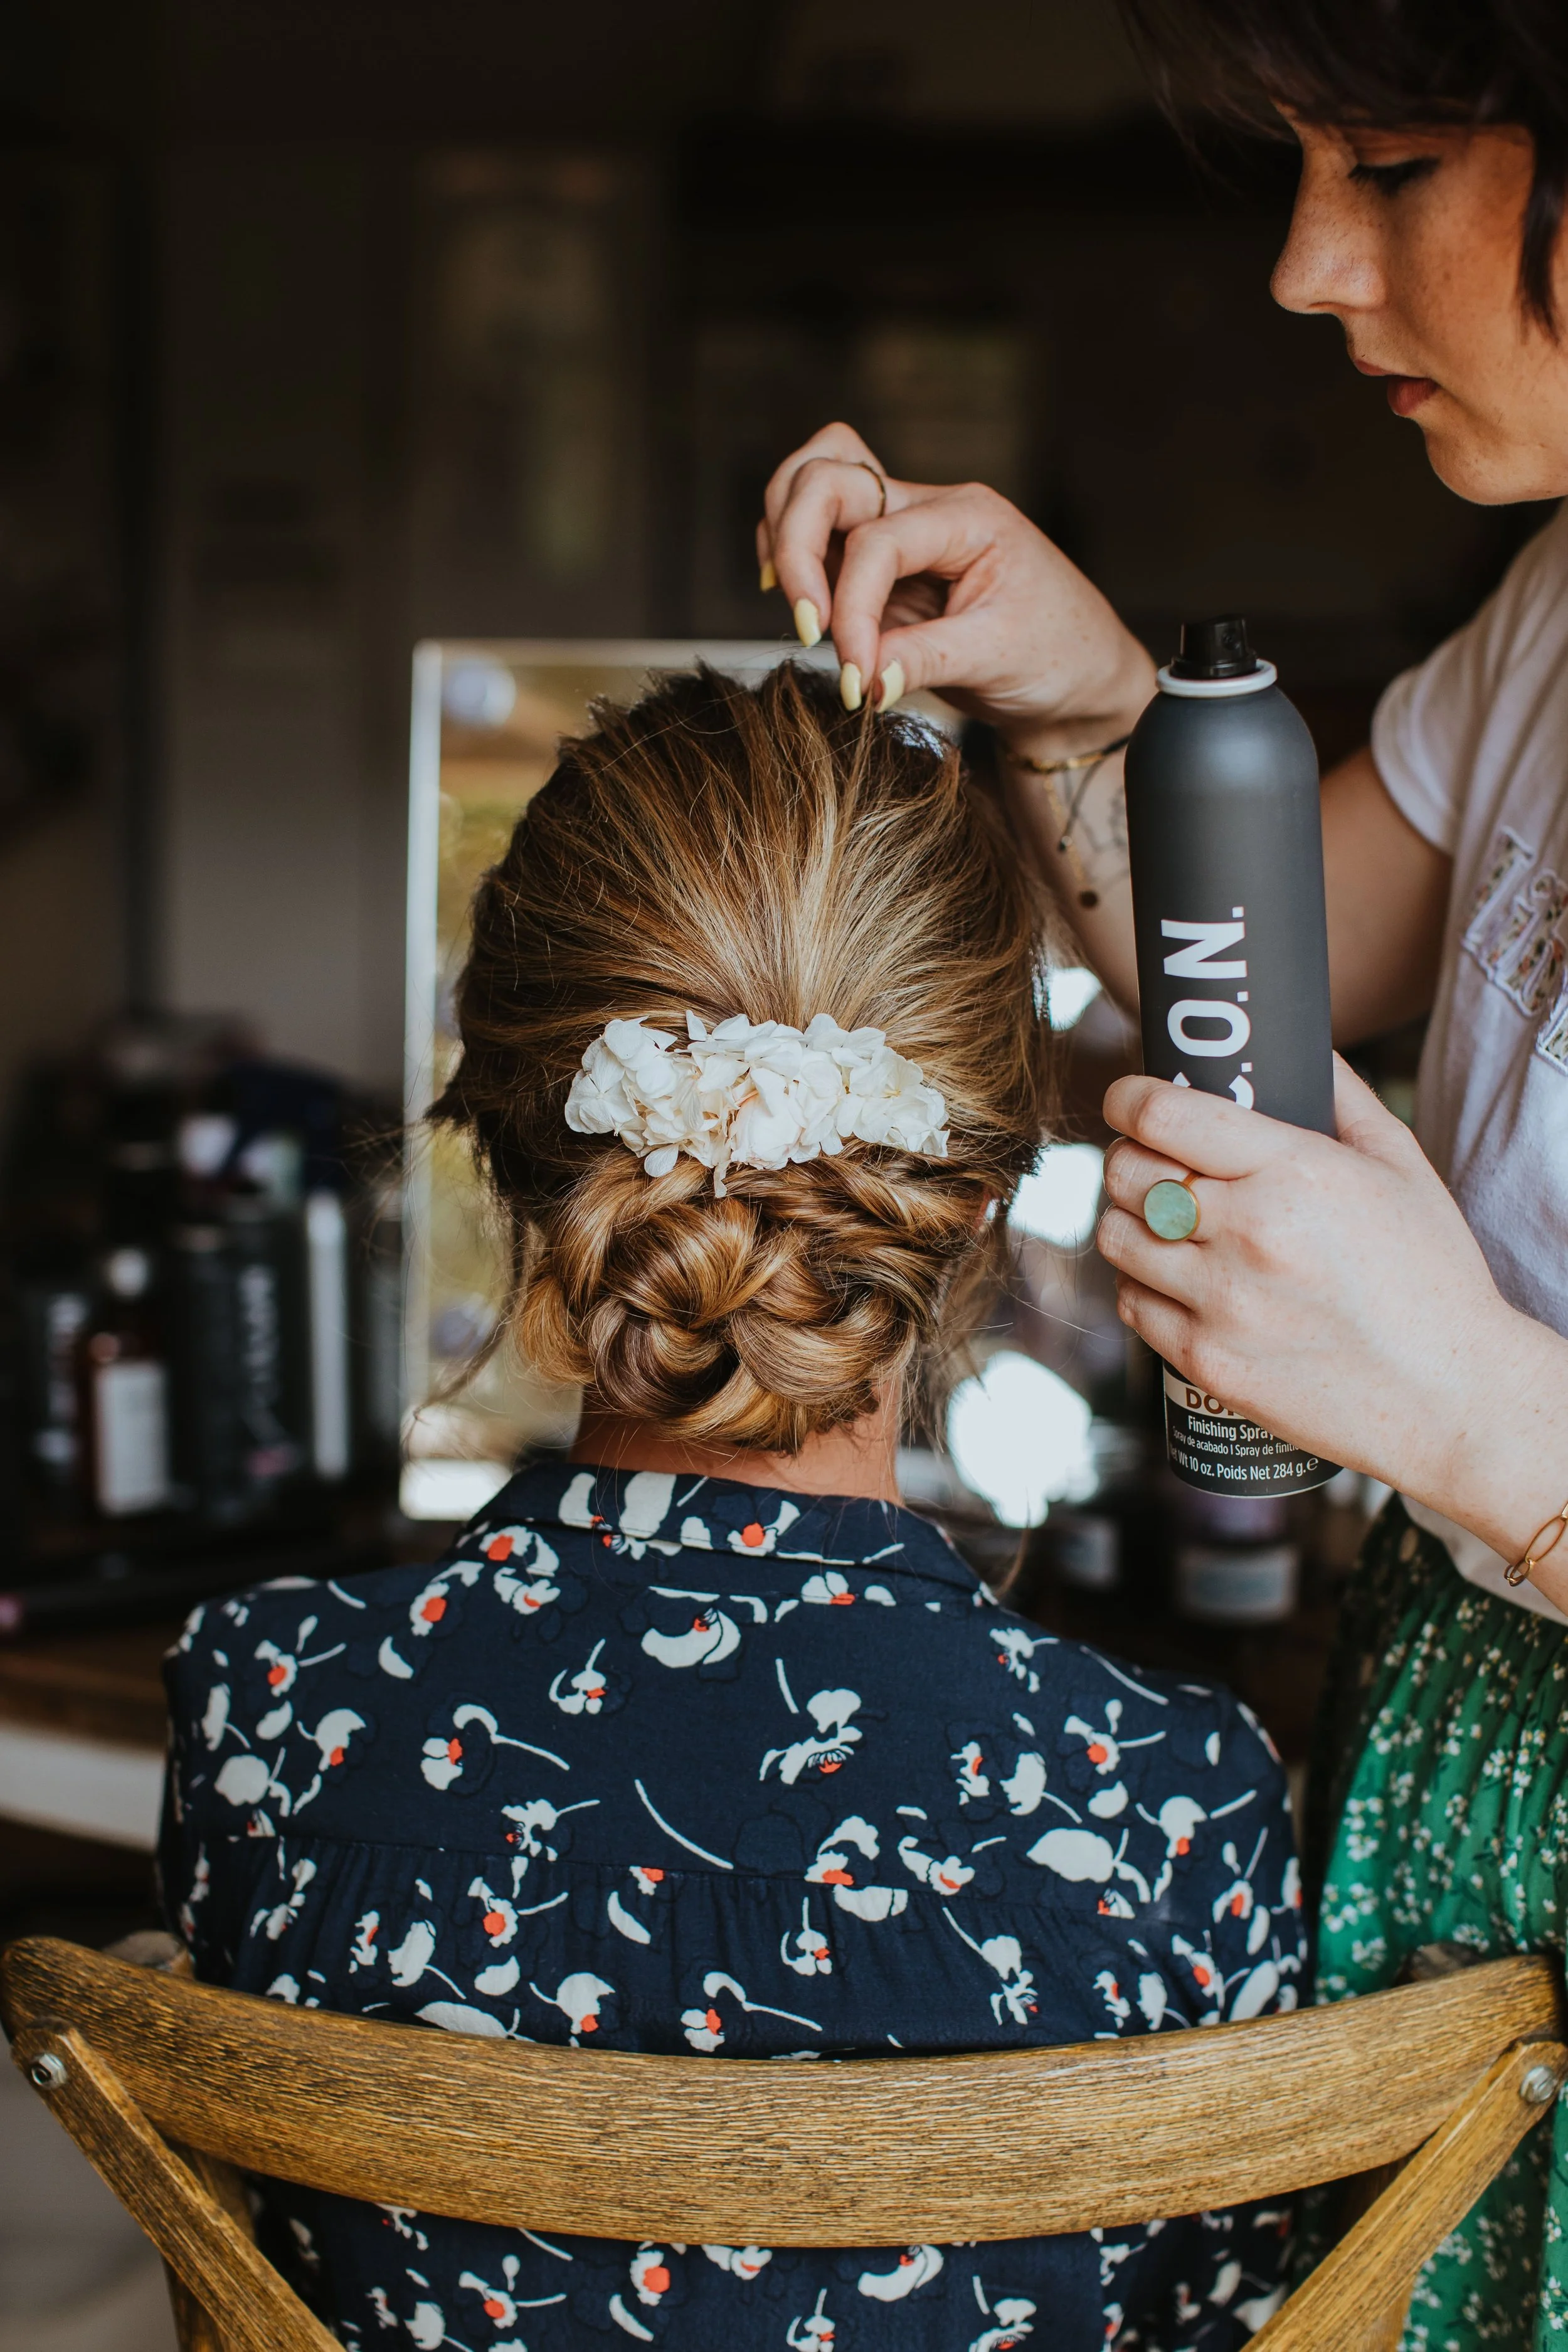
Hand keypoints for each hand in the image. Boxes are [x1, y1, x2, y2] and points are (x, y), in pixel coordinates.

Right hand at [757, 421, 1153, 745]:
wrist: (1077, 677)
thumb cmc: (1056, 656)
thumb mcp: (998, 659)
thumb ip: (923, 661)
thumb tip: (860, 677)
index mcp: (968, 517)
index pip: (877, 541)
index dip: (851, 609)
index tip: (856, 676)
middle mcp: (929, 508)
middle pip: (827, 477)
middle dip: (796, 544)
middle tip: (808, 627)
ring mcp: (901, 530)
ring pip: (812, 486)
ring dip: (786, 539)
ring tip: (802, 611)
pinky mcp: (882, 565)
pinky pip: (820, 532)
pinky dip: (794, 556)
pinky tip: (804, 605)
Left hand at [1096, 1056, 1567, 1569]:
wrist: (1447, 1395)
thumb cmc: (1432, 1276)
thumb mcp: (1402, 1167)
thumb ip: (1344, 1097)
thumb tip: (1302, 1048)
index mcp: (1292, 1172)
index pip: (1162, 1115)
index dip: (1128, 1099)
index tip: (1128, 1101)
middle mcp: (1247, 1232)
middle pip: (1124, 1172)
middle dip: (1129, 1158)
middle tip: (1153, 1164)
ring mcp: (1221, 1301)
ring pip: (1115, 1236)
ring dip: (1131, 1221)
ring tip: (1165, 1223)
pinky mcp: (1206, 1360)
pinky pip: (1130, 1302)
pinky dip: (1143, 1286)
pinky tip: (1179, 1281)